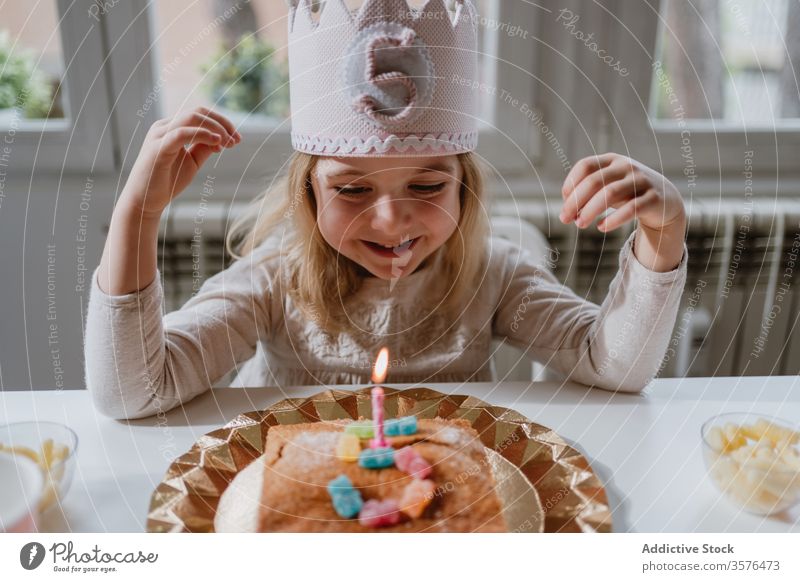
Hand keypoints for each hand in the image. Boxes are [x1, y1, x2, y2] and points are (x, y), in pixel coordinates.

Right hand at [120, 107, 240, 217]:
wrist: (145, 202)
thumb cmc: (167, 182)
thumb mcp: (192, 162)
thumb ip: (204, 148)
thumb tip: (220, 138)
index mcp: (171, 128)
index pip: (200, 114)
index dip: (222, 123)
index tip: (237, 139)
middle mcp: (164, 127)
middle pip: (198, 111)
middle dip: (222, 123)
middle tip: (237, 140)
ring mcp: (159, 136)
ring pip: (191, 118)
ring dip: (216, 128)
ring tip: (229, 143)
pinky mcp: (157, 148)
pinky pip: (181, 133)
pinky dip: (202, 134)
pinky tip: (216, 142)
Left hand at [560, 153, 684, 231]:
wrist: (664, 200)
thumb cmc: (626, 194)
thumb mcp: (606, 189)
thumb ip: (586, 197)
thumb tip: (566, 214)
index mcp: (611, 160)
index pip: (585, 166)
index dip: (571, 183)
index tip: (564, 201)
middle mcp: (626, 166)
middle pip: (594, 181)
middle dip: (575, 201)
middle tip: (564, 219)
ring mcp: (641, 180)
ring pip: (610, 193)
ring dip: (590, 210)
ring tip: (580, 224)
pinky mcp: (653, 198)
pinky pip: (631, 209)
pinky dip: (613, 219)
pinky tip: (601, 227)